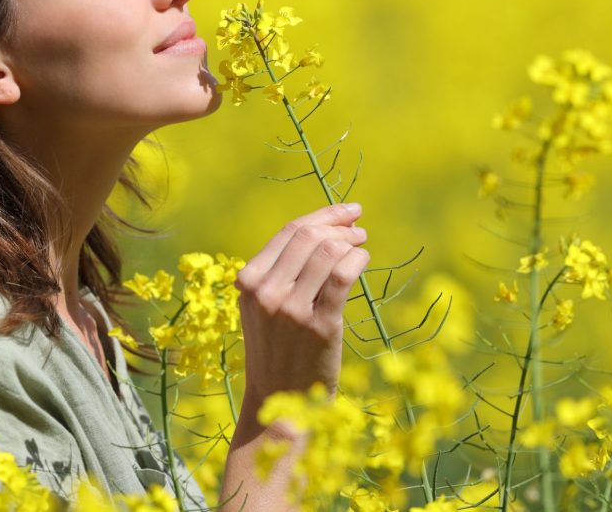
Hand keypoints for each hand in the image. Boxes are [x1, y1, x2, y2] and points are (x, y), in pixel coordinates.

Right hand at [234, 202, 370, 411]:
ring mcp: (291, 310)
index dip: (323, 215)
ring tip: (361, 245)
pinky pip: (342, 275)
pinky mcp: (319, 326)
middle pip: (309, 236)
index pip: (289, 232)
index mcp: (248, 281)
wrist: (279, 401)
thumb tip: (323, 228)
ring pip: (327, 251)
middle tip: (359, 228)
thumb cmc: (277, 349)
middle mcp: (265, 292)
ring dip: (351, 242)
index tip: (346, 211)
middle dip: (339, 224)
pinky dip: (358, 259)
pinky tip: (363, 260)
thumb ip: (280, 271)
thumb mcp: (262, 307)